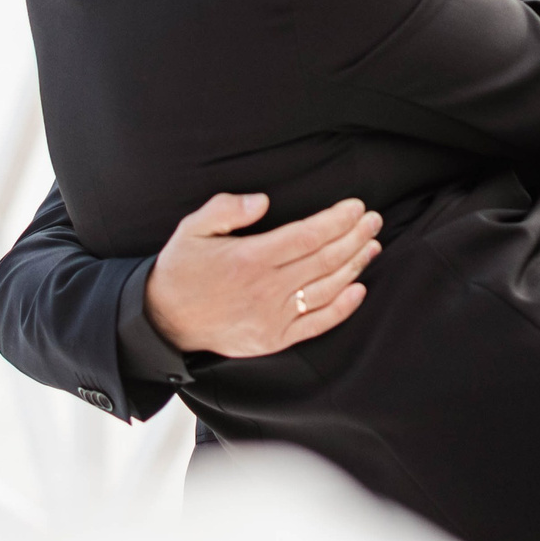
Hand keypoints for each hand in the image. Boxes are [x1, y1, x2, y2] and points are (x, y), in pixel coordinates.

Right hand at [142, 194, 381, 356]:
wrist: (165, 320)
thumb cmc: (182, 269)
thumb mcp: (192, 228)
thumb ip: (225, 209)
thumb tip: (262, 201)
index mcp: (249, 258)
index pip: (306, 236)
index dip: (337, 220)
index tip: (357, 206)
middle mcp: (265, 289)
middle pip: (324, 260)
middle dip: (354, 236)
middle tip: (374, 219)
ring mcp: (273, 317)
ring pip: (326, 289)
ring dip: (355, 266)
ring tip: (372, 245)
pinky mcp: (274, 339)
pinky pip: (317, 324)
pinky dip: (342, 308)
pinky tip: (359, 289)